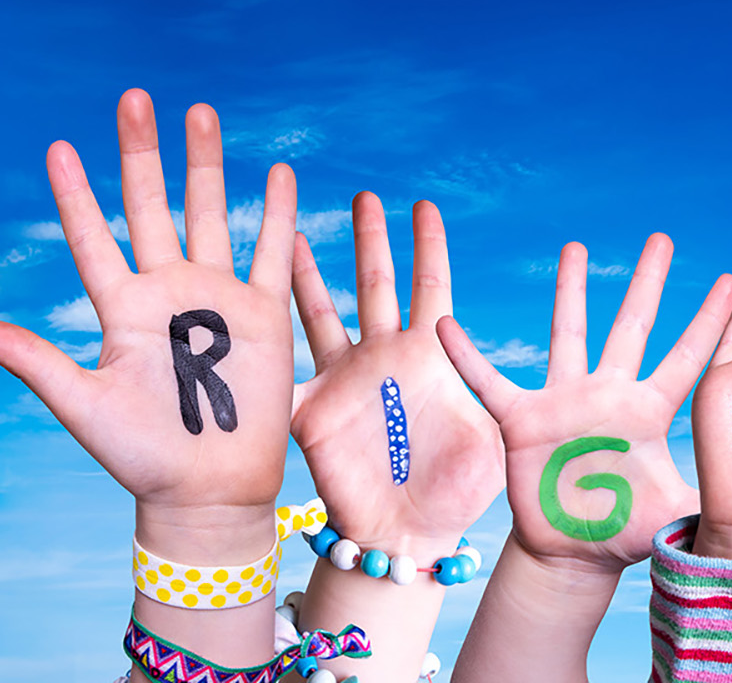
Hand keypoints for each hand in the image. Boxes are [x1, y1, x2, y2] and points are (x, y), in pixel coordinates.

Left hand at [0, 89, 294, 659]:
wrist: (208, 491)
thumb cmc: (141, 457)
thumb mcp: (83, 405)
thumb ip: (36, 360)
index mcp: (121, 310)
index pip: (92, 238)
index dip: (75, 195)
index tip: (59, 148)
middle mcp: (167, 293)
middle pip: (152, 206)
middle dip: (144, 152)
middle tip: (134, 97)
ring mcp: (216, 299)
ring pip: (211, 213)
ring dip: (206, 164)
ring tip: (201, 111)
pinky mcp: (264, 315)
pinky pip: (272, 253)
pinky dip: (278, 213)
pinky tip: (279, 172)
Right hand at [289, 194, 503, 556]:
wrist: (407, 535)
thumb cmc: (456, 491)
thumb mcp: (487, 433)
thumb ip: (479, 384)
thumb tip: (467, 337)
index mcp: (430, 357)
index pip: (430, 286)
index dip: (427, 246)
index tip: (424, 205)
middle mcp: (385, 358)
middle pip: (375, 284)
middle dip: (370, 239)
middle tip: (365, 195)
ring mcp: (345, 381)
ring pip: (322, 311)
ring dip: (309, 273)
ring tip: (297, 229)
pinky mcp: (312, 411)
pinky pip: (283, 370)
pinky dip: (264, 342)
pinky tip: (244, 308)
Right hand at [440, 235, 731, 572]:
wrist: (571, 552)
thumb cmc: (624, 531)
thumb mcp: (671, 514)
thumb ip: (706, 503)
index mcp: (648, 412)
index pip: (687, 359)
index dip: (713, 324)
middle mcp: (609, 394)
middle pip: (632, 327)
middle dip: (647, 283)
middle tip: (662, 239)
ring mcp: (565, 401)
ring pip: (568, 334)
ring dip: (569, 292)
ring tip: (574, 247)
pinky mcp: (522, 419)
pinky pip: (488, 381)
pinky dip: (466, 356)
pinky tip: (446, 325)